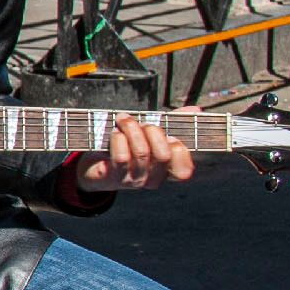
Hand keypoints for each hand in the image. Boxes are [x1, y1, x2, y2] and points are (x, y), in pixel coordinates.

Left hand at [72, 114, 194, 193]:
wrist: (94, 166)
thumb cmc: (127, 146)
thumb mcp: (150, 134)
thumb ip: (172, 122)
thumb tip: (195, 109)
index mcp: (165, 171)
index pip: (184, 171)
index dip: (180, 150)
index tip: (170, 136)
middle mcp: (151, 179)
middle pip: (163, 155)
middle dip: (153, 131)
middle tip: (142, 122)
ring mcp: (131, 180)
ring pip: (141, 152)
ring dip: (132, 129)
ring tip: (123, 119)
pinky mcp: (111, 176)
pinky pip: (121, 156)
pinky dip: (118, 138)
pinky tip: (114, 132)